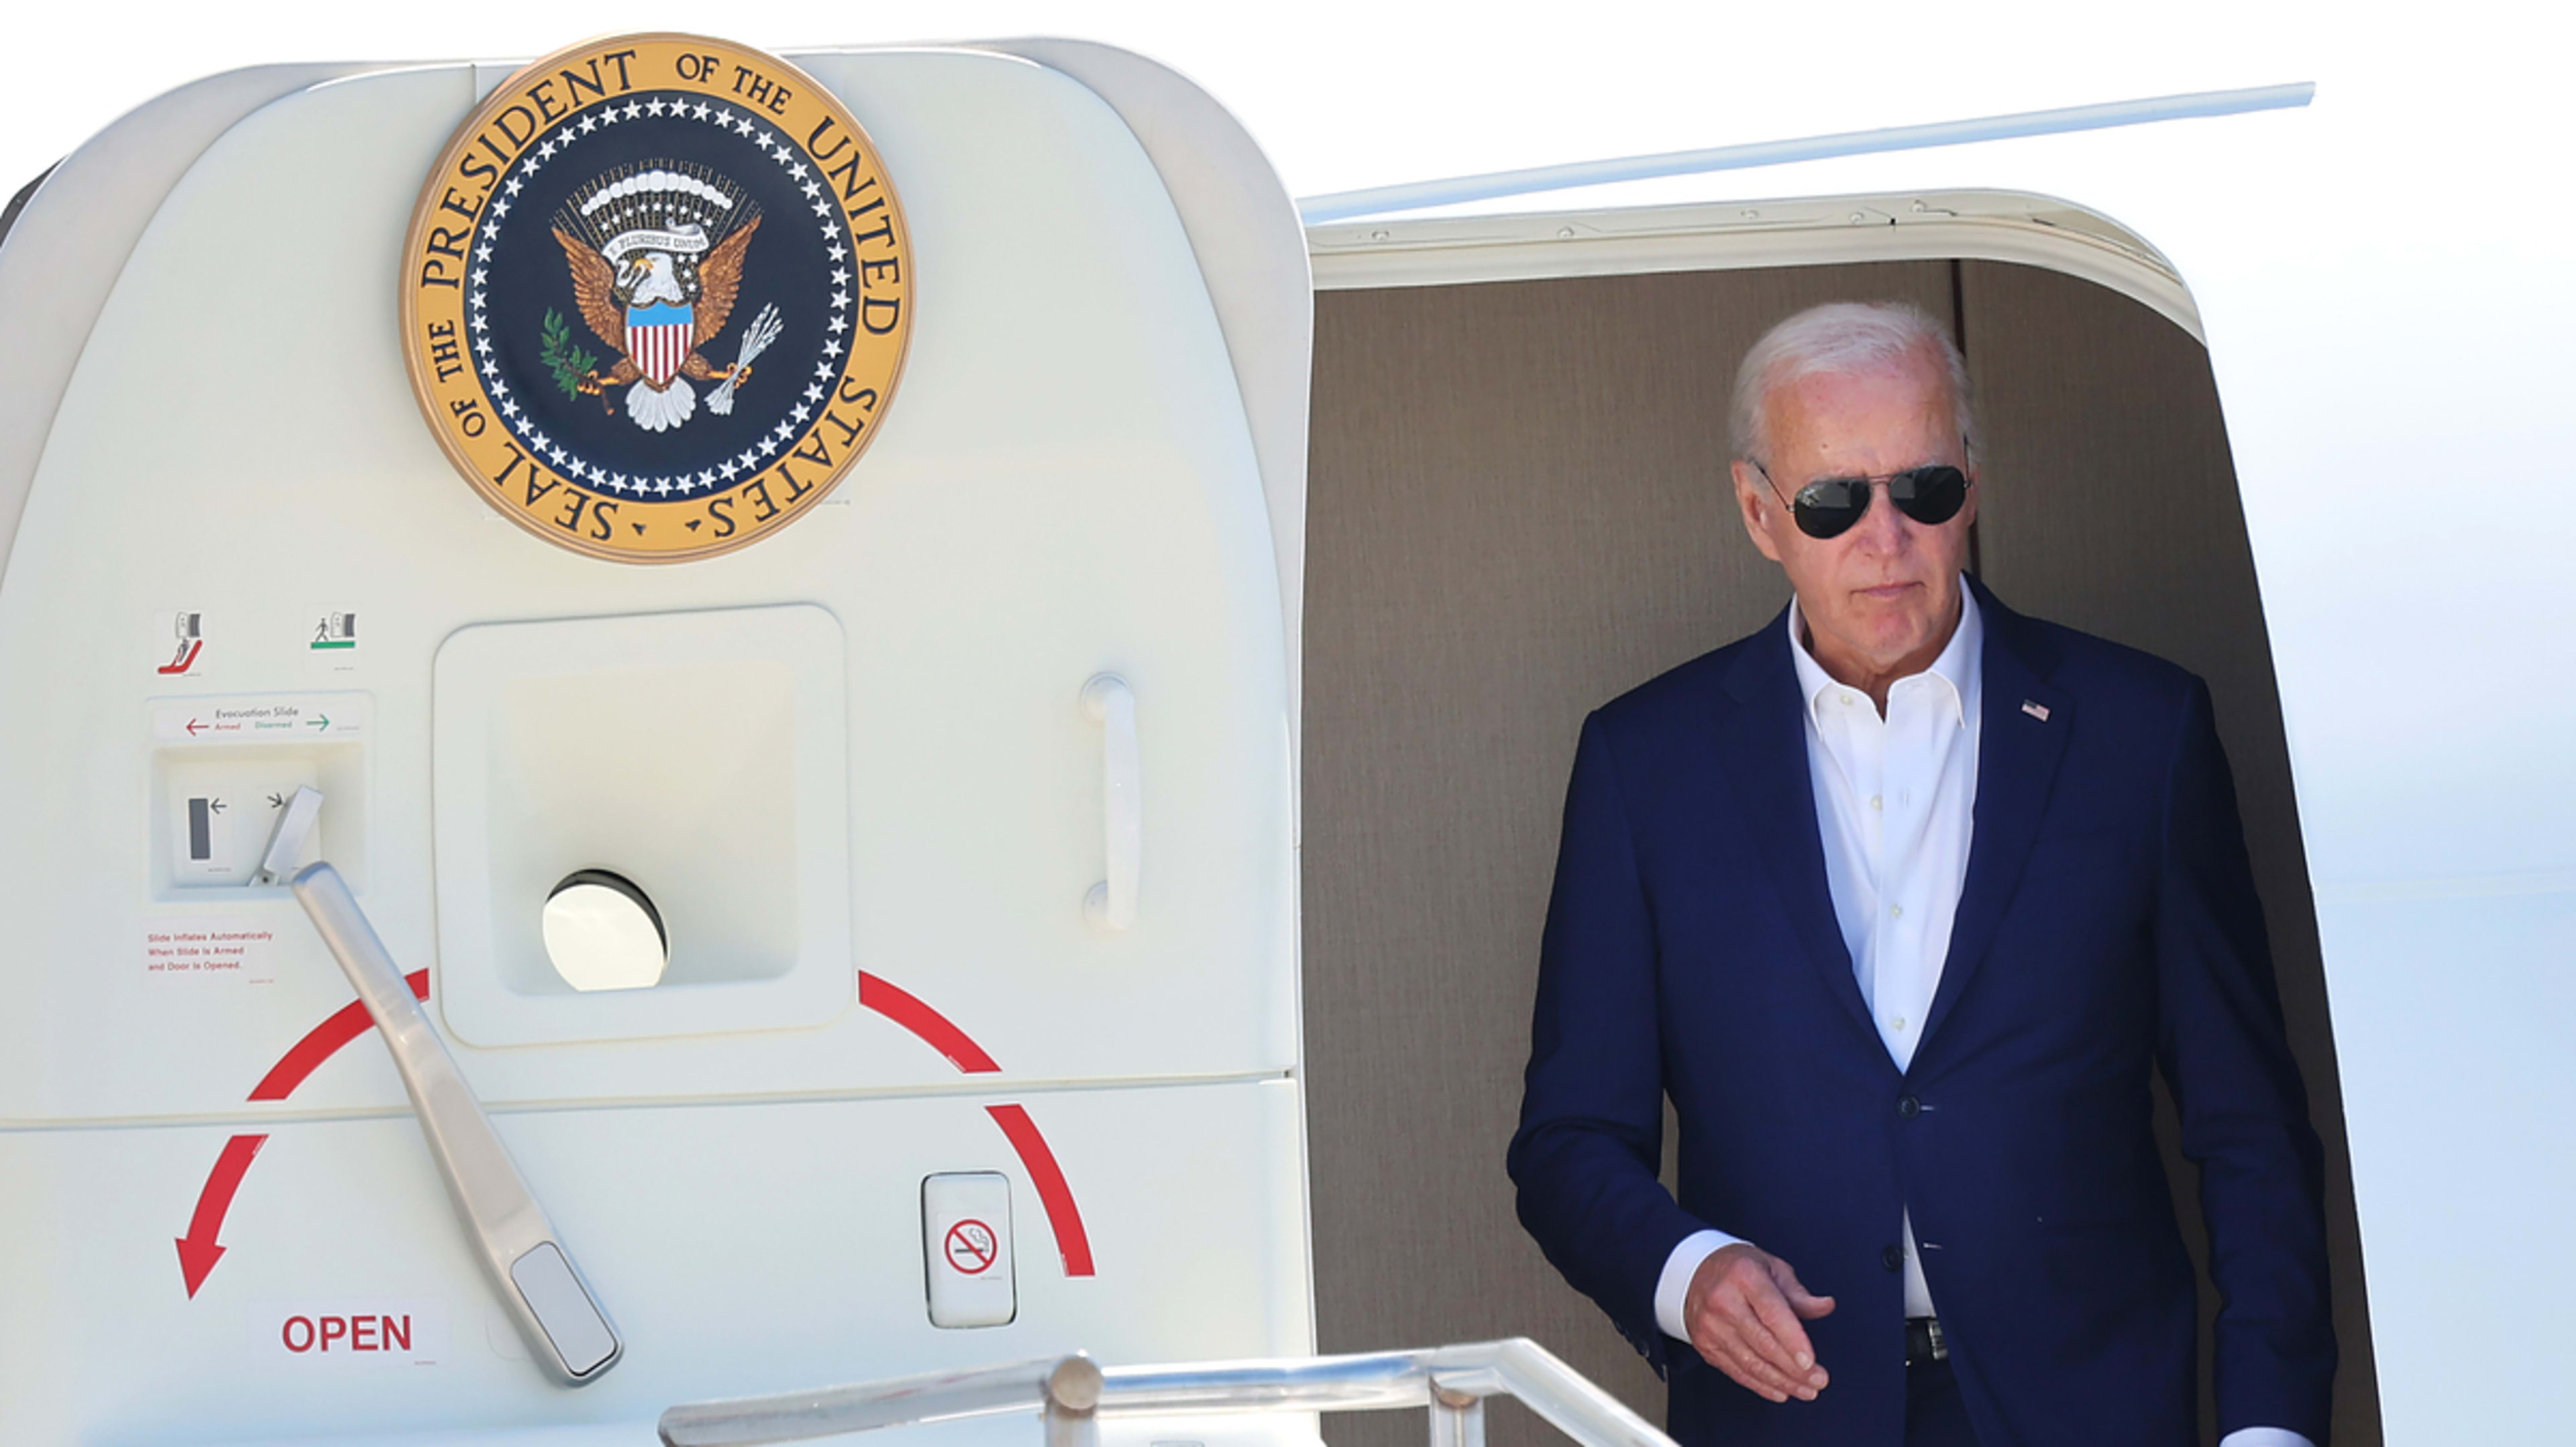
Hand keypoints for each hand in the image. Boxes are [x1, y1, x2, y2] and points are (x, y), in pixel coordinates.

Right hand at [1684, 1243, 1834, 1402]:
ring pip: (1751, 1362)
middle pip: (1763, 1343)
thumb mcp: (1771, 1268)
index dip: (1793, 1340)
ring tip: (1806, 1390)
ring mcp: (1711, 1325)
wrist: (1693, 1273)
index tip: (1810, 1362)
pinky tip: (1780, 1391)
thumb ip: (1799, 1293)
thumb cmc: (1738, 1269)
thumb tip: (1826, 1306)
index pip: (1771, 1312)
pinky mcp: (1705, 1344)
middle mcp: (1723, 1300)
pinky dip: (1761, 1385)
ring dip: (1782, 1382)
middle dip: (1794, 1369)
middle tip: (1819, 1380)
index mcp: (1744, 1276)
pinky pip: (1736, 1371)